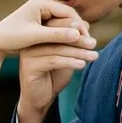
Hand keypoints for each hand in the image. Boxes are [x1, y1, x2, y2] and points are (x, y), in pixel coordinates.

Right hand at [0, 0, 96, 122]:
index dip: (74, 28)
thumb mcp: (66, 55)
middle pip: (57, 35)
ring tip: (93, 56)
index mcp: (39, 36)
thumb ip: (73, 41)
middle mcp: (31, 42)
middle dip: (78, 39)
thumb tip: (85, 23)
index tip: (90, 35)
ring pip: (57, 48)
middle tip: (93, 43)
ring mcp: (28, 54)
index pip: (57, 25)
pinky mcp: (29, 66)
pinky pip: (53, 61)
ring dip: (78, 52)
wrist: (40, 99)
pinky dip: (70, 62)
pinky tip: (82, 65)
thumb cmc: (54, 75)